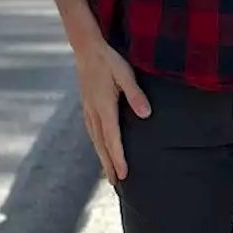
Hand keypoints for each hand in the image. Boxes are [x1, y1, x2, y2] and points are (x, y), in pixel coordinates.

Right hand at [72, 36, 150, 182]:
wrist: (86, 48)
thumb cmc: (109, 60)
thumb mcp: (125, 73)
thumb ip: (135, 94)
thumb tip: (146, 114)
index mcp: (104, 107)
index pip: (112, 138)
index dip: (118, 157)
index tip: (123, 174)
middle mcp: (94, 112)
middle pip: (101, 144)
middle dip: (108, 164)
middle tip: (115, 184)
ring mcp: (88, 109)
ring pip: (95, 139)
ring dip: (102, 157)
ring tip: (108, 172)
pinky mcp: (87, 105)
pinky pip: (92, 131)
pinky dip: (96, 144)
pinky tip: (100, 148)